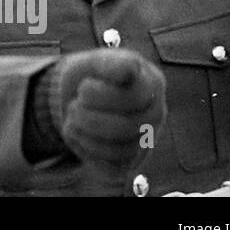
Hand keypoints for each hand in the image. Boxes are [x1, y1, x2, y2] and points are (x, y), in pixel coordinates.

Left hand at [53, 49, 164, 170]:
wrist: (79, 94)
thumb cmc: (93, 75)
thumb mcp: (98, 61)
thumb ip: (112, 64)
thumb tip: (128, 69)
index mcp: (153, 84)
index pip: (132, 97)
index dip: (99, 94)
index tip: (84, 85)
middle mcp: (155, 114)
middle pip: (126, 127)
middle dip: (88, 115)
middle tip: (74, 103)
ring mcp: (145, 140)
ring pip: (118, 150)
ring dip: (84, 132)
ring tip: (73, 116)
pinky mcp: (129, 162)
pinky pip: (110, 168)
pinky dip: (85, 150)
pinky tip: (77, 132)